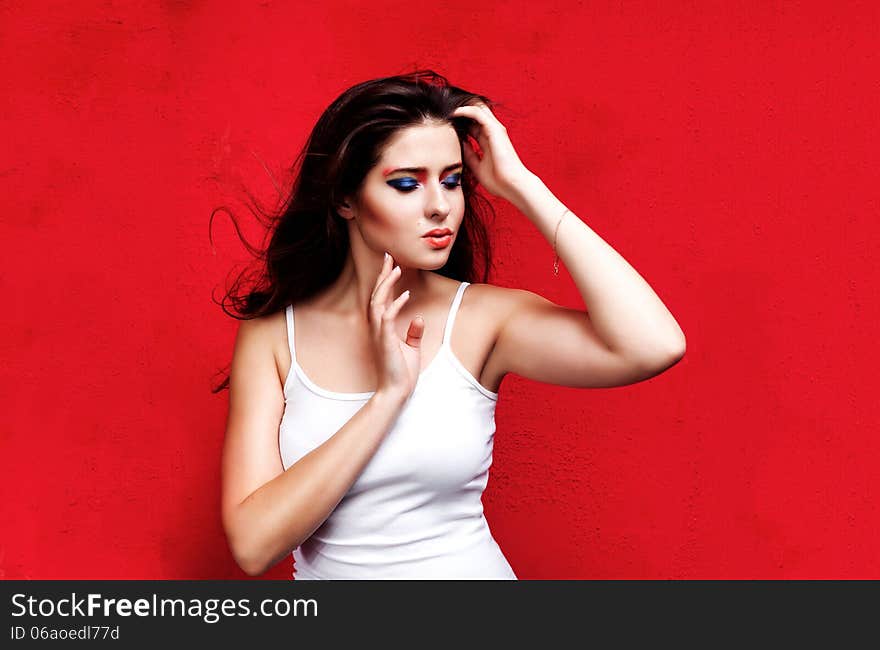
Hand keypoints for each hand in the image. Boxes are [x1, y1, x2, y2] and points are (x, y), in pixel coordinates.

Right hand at [368, 252, 423, 401]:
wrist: (396, 391)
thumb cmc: (402, 371)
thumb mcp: (411, 348)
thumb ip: (413, 332)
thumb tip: (417, 318)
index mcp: (382, 327)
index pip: (382, 298)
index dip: (386, 280)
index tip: (392, 263)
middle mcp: (377, 327)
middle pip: (377, 294)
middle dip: (383, 274)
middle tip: (389, 256)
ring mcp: (379, 333)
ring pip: (379, 301)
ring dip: (387, 284)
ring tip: (397, 269)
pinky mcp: (385, 340)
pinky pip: (387, 317)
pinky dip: (395, 304)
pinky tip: (405, 294)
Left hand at [453, 102, 533, 201]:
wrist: (512, 186)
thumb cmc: (498, 181)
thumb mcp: (476, 166)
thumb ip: (469, 154)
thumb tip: (458, 144)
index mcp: (487, 140)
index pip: (472, 123)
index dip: (458, 120)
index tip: (443, 121)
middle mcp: (492, 132)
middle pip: (475, 111)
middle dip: (460, 108)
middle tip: (443, 110)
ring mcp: (494, 129)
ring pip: (477, 107)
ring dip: (461, 106)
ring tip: (446, 108)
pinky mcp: (495, 130)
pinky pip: (477, 113)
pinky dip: (464, 110)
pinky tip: (453, 113)